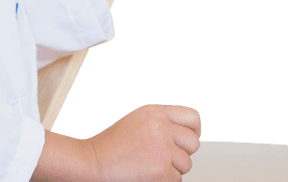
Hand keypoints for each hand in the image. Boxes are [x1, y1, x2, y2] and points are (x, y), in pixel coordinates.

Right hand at [85, 104, 201, 181]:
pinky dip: (165, 181)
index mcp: (156, 112)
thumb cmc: (111, 145)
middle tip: (166, 158)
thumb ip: (162, 121)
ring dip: (173, 169)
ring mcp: (162, 148)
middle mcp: (161, 127)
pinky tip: (148, 175)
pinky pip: (176, 179)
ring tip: (152, 166)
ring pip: (186, 164)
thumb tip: (189, 132)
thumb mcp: (138, 120)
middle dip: (183, 153)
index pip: (193, 118)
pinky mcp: (161, 169)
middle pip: (193, 143)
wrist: (93, 162)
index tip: (185, 140)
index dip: (193, 132)